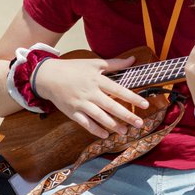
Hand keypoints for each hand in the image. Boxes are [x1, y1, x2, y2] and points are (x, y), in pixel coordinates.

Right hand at [31, 55, 149, 137]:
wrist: (48, 76)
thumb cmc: (73, 69)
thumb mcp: (94, 63)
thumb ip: (115, 63)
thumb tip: (132, 59)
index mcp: (97, 80)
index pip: (119, 90)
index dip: (133, 98)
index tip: (146, 105)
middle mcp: (90, 93)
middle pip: (112, 106)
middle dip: (127, 116)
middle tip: (139, 124)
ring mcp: (81, 104)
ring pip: (99, 117)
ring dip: (113, 126)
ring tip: (125, 132)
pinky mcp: (72, 112)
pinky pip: (85, 123)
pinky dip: (95, 130)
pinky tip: (105, 135)